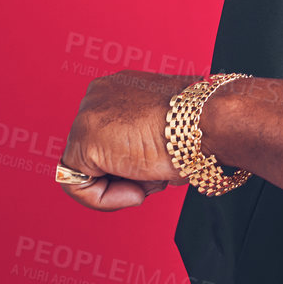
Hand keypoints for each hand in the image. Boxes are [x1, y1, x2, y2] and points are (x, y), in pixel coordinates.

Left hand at [57, 70, 198, 211]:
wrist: (204, 121)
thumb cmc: (197, 122)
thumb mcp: (168, 121)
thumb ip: (148, 128)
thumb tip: (147, 149)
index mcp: (120, 84)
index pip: (110, 134)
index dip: (132, 159)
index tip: (156, 166)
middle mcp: (98, 94)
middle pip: (99, 151)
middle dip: (126, 172)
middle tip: (155, 173)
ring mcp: (87, 115)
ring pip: (89, 169)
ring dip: (122, 185)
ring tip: (152, 176)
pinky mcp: (82, 142)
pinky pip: (78, 186)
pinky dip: (105, 199)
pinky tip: (136, 191)